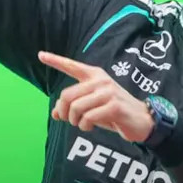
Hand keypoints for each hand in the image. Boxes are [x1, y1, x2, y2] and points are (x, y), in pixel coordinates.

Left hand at [39, 51, 153, 142]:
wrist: (142, 120)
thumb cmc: (114, 112)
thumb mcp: (92, 107)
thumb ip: (75, 106)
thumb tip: (55, 114)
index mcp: (95, 75)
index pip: (72, 66)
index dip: (55, 61)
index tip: (41, 55)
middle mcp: (100, 80)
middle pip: (67, 95)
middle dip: (64, 112)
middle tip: (69, 120)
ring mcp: (107, 92)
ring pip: (76, 108)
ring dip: (75, 121)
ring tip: (82, 124)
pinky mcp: (113, 106)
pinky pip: (88, 117)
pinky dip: (84, 126)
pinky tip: (89, 127)